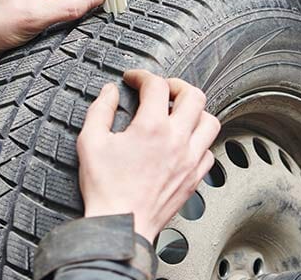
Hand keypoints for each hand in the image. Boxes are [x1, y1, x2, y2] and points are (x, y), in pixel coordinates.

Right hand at [77, 70, 220, 242]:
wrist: (121, 225)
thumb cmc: (107, 188)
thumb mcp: (90, 141)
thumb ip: (100, 110)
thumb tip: (109, 92)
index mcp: (151, 128)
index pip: (156, 85)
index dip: (142, 76)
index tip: (134, 80)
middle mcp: (176, 140)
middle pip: (193, 96)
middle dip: (176, 85)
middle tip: (162, 89)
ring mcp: (189, 160)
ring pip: (210, 122)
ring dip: (195, 111)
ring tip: (179, 113)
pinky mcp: (194, 178)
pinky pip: (209, 151)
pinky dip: (199, 140)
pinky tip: (184, 142)